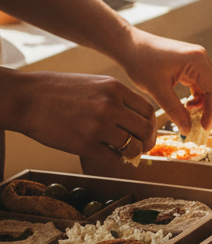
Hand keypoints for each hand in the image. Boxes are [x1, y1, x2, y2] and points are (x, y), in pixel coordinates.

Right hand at [13, 70, 155, 163]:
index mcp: (115, 88)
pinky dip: (116, 159)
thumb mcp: (94, 84)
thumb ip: (117, 99)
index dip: (152, 125)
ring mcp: (98, 126)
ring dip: (133, 153)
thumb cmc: (59, 91)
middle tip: (143, 147)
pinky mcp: (85, 144)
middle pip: (146, 130)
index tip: (147, 132)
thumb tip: (137, 121)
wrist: (27, 98)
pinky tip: (109, 154)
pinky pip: (113, 158)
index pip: (148, 111)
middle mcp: (110, 106)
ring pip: (133, 147)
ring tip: (125, 153)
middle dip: (148, 142)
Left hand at [117, 31, 211, 133]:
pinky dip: (201, 97)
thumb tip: (188, 130)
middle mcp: (202, 58)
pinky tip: (188, 105)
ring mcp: (199, 60)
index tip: (204, 128)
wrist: (129, 45)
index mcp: (197, 61)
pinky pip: (204, 83)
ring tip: (192, 115)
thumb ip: (175, 111)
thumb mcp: (157, 90)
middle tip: (204, 125)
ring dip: (208, 103)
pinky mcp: (192, 64)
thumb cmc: (141, 63)